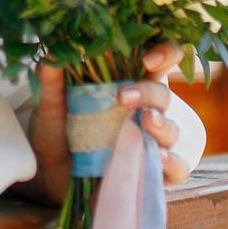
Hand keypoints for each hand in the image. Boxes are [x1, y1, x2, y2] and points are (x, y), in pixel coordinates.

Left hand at [22, 44, 191, 202]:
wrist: (50, 175)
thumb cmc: (57, 132)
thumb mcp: (50, 107)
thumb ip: (51, 83)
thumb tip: (50, 58)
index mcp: (127, 86)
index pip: (159, 61)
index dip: (165, 53)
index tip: (148, 58)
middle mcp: (144, 111)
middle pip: (162, 95)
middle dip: (148, 92)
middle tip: (122, 96)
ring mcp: (150, 142)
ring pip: (172, 130)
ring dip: (163, 125)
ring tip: (146, 122)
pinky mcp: (152, 171)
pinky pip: (177, 167)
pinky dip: (173, 162)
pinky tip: (158, 156)